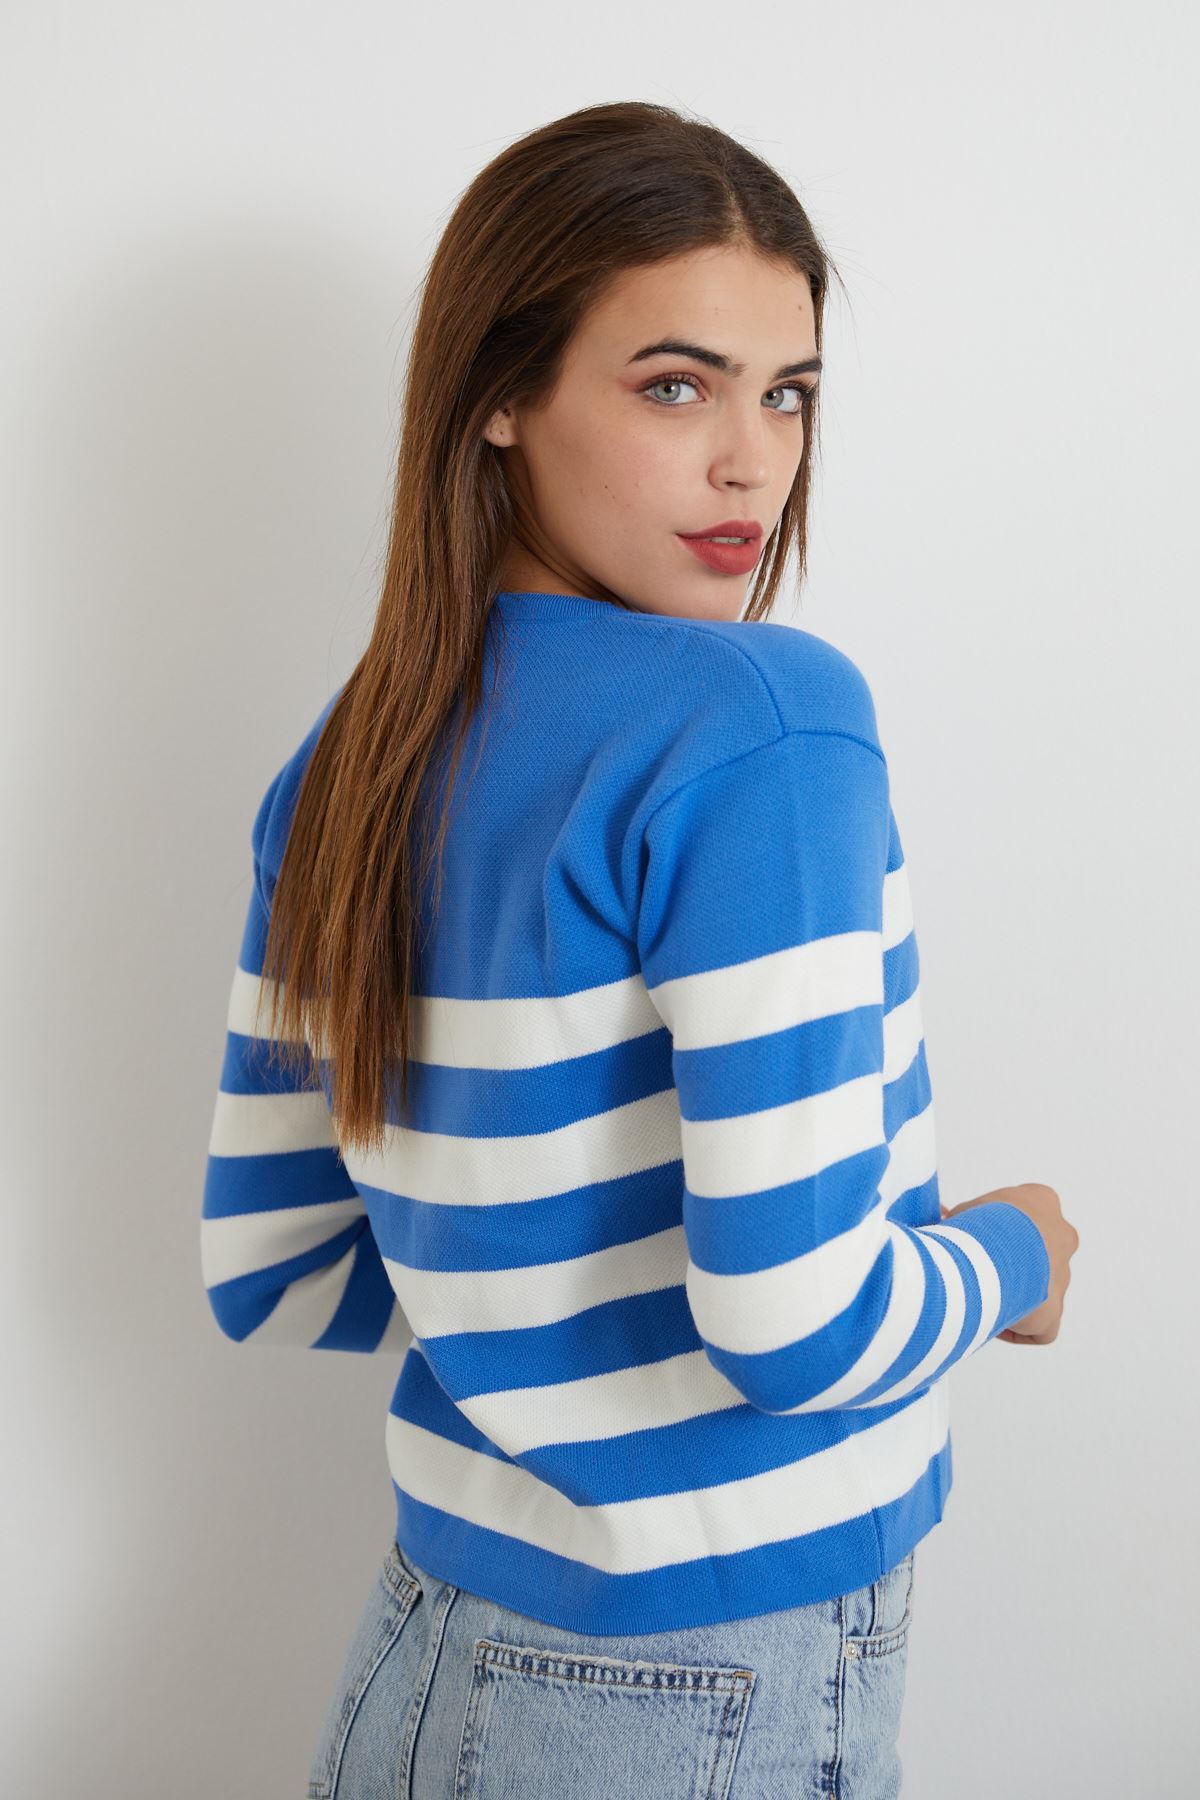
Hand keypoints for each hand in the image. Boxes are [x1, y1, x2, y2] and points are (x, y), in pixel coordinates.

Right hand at [939, 1183, 1078, 1344]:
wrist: (998, 1248)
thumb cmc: (980, 1221)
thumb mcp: (964, 1210)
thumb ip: (963, 1221)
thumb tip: (946, 1230)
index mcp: (1043, 1202)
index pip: (1024, 1216)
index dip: (996, 1231)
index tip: (974, 1243)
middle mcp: (1061, 1238)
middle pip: (1034, 1254)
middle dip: (1008, 1264)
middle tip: (977, 1271)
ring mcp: (1061, 1277)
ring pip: (1037, 1290)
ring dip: (1012, 1294)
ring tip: (979, 1296)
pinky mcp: (1054, 1311)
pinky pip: (1039, 1326)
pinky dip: (1018, 1328)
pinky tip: (993, 1322)